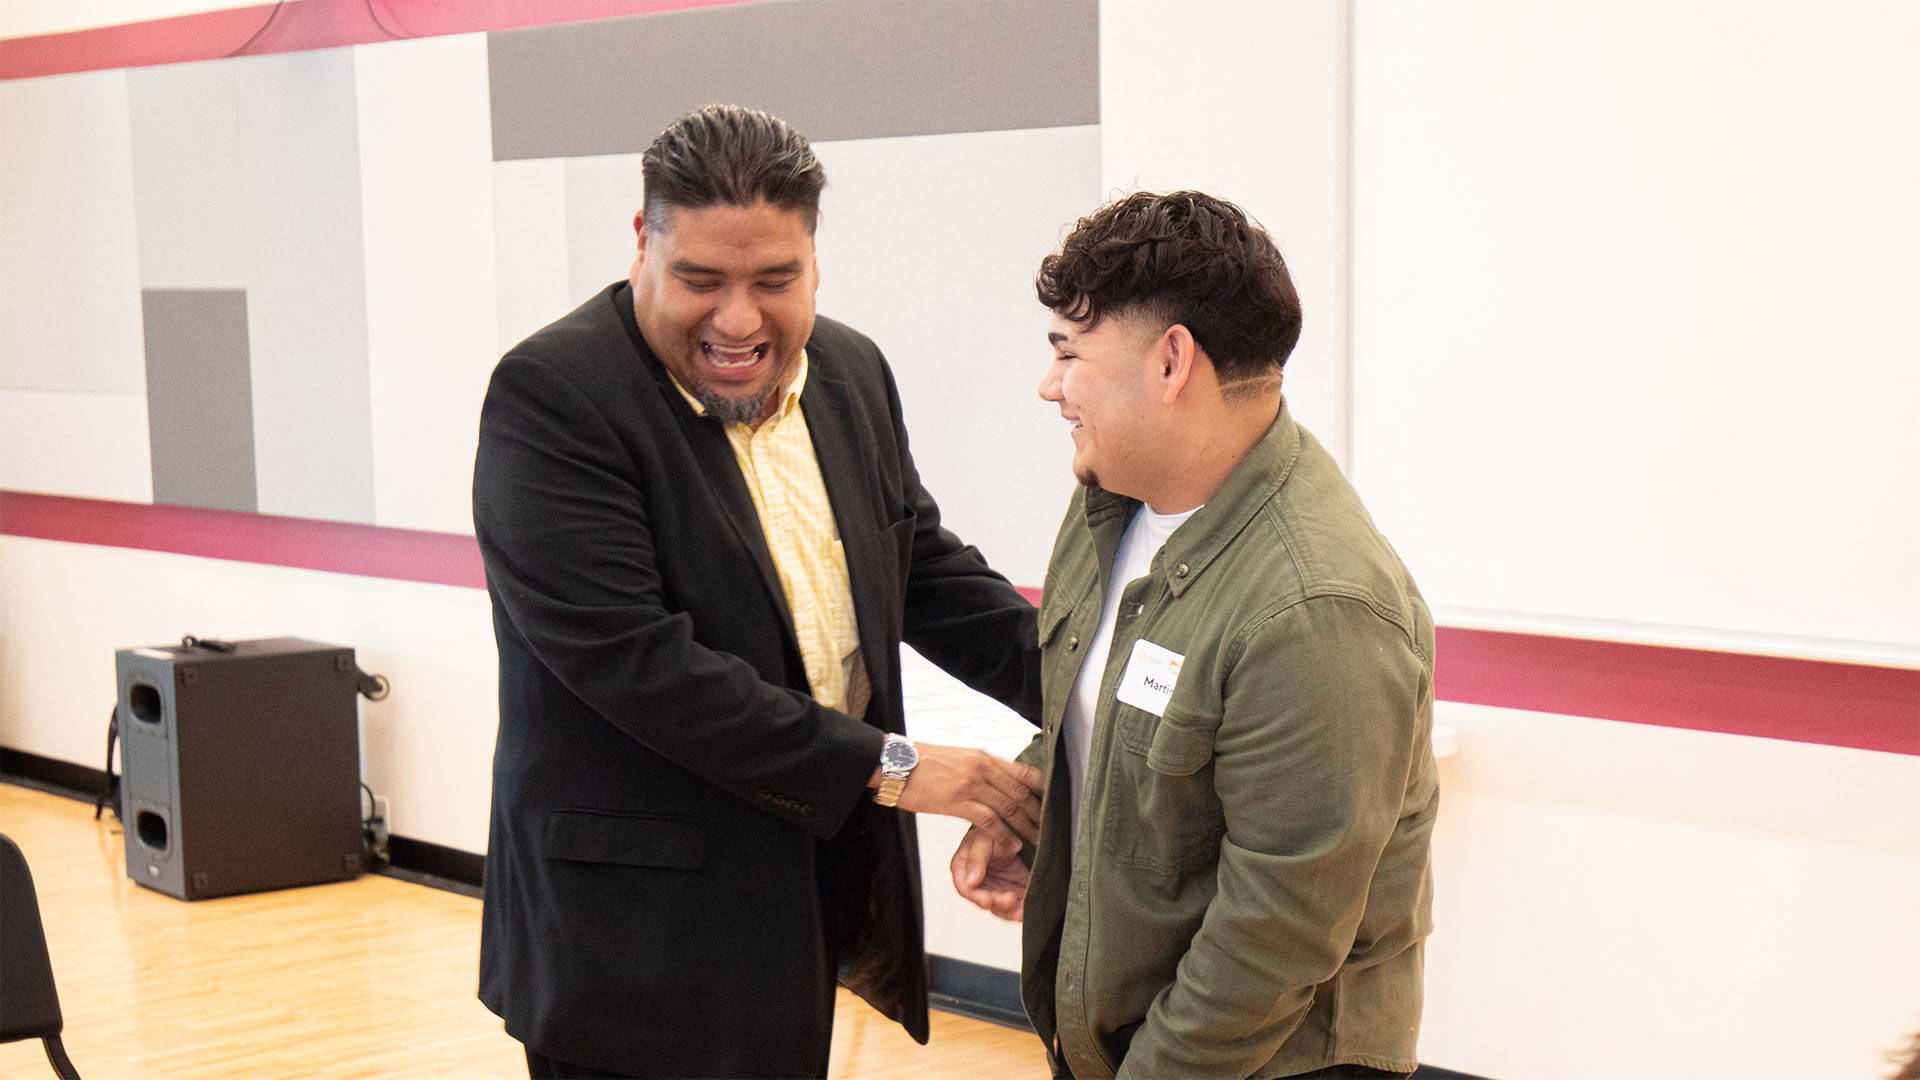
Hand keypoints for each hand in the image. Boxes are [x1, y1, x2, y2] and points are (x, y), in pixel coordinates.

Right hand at [891, 742, 1041, 845]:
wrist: (897, 762)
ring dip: (1027, 826)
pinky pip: (989, 821)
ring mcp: (971, 785)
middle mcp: (982, 768)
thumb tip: (994, 780)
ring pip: (1009, 807)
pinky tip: (1012, 844)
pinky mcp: (958, 802)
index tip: (1052, 800)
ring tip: (1038, 840)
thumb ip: (979, 768)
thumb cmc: (922, 762)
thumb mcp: (958, 758)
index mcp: (984, 757)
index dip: (1041, 787)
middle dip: (1038, 812)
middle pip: (1021, 792)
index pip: (1022, 772)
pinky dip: (1004, 834)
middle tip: (1051, 827)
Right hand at [950, 825, 1028, 920]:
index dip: (975, 896)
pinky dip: (1018, 911)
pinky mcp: (1008, 893)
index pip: (964, 887)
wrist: (1014, 831)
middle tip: (1009, 899)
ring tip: (1020, 907)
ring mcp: (992, 889)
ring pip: (998, 907)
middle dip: (997, 902)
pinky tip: (1025, 911)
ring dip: (1009, 910)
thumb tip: (970, 881)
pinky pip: (1012, 908)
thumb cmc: (991, 832)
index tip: (988, 899)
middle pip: (982, 900)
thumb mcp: (983, 840)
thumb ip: (976, 859)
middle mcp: (975, 882)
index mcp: (962, 868)